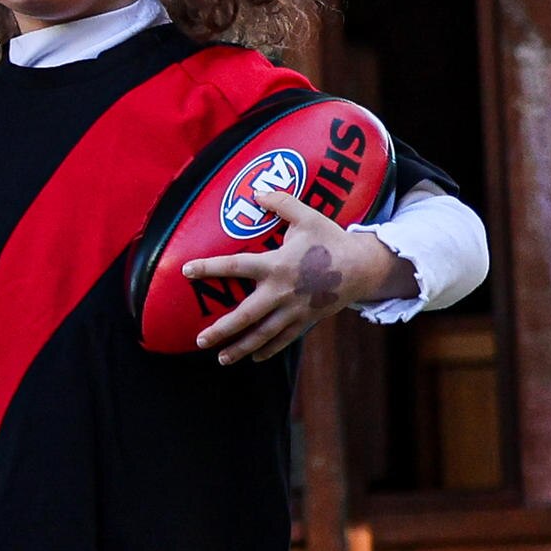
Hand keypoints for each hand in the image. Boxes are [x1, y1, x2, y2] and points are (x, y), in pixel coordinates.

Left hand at [185, 186, 407, 363]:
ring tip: (221, 359)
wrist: (364, 266)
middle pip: (247, 314)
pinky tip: (253, 358)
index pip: (236, 266)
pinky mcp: (307, 320)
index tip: (186, 270)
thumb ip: (282, 203)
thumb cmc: (331, 240)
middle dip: (222, 330)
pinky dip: (269, 349)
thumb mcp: (308, 217)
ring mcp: (295, 309)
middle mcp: (283, 291)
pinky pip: (284, 338)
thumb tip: (257, 191)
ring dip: (242, 347)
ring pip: (264, 334)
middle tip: (200, 340)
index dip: (210, 268)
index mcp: (277, 265)